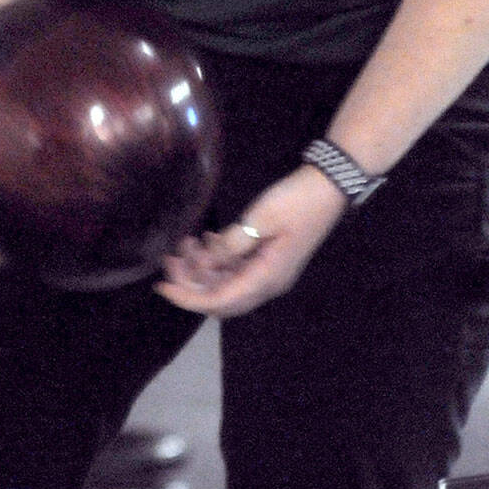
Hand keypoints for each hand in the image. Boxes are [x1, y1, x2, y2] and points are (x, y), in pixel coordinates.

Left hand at [156, 165, 347, 318]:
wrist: (327, 187)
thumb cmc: (297, 202)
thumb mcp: (260, 219)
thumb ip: (232, 244)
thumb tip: (207, 263)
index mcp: (267, 278)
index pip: (220, 301)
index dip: (188, 298)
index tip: (162, 287)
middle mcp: (267, 282)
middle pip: (220, 297)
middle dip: (191, 282)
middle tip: (169, 258)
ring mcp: (268, 272)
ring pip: (226, 282)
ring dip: (202, 268)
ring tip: (186, 243)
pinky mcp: (267, 259)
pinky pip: (235, 269)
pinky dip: (217, 258)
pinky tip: (207, 240)